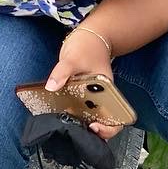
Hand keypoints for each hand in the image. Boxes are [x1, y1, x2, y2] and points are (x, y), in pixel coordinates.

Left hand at [44, 27, 122, 141]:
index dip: (108, 128)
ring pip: (87, 118)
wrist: (89, 37)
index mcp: (108, 92)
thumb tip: (51, 87)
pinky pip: (76, 109)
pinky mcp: (79, 96)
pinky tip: (56, 112)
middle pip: (101, 123)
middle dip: (90, 131)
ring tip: (63, 122)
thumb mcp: (73, 58)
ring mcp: (91, 98)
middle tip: (76, 129)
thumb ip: (62, 72)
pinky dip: (68, 113)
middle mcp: (101, 98)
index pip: (116, 118)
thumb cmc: (88, 46)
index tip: (94, 126)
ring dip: (77, 123)